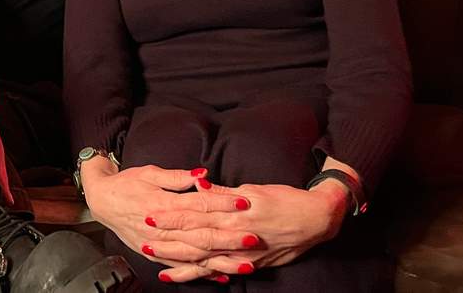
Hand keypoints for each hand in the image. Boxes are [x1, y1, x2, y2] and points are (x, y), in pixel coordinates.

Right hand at [82, 162, 256, 279]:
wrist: (101, 201)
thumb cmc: (126, 183)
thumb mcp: (150, 173)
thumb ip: (177, 176)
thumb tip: (203, 174)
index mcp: (162, 204)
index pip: (198, 205)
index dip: (222, 204)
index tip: (244, 202)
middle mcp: (161, 228)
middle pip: (200, 235)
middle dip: (229, 238)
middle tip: (253, 238)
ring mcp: (157, 244)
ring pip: (194, 256)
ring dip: (221, 261)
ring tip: (245, 264)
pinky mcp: (154, 254)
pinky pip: (181, 267)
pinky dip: (200, 273)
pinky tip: (220, 277)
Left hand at [149, 179, 346, 281]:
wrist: (317, 220)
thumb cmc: (286, 200)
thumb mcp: (255, 190)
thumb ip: (224, 193)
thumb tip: (198, 185)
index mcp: (235, 214)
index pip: (197, 214)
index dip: (173, 216)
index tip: (152, 213)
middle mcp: (236, 236)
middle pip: (196, 240)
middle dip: (170, 242)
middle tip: (145, 240)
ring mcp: (242, 254)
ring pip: (205, 260)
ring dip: (180, 262)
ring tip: (157, 264)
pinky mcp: (249, 264)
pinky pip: (219, 272)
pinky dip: (200, 275)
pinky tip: (182, 276)